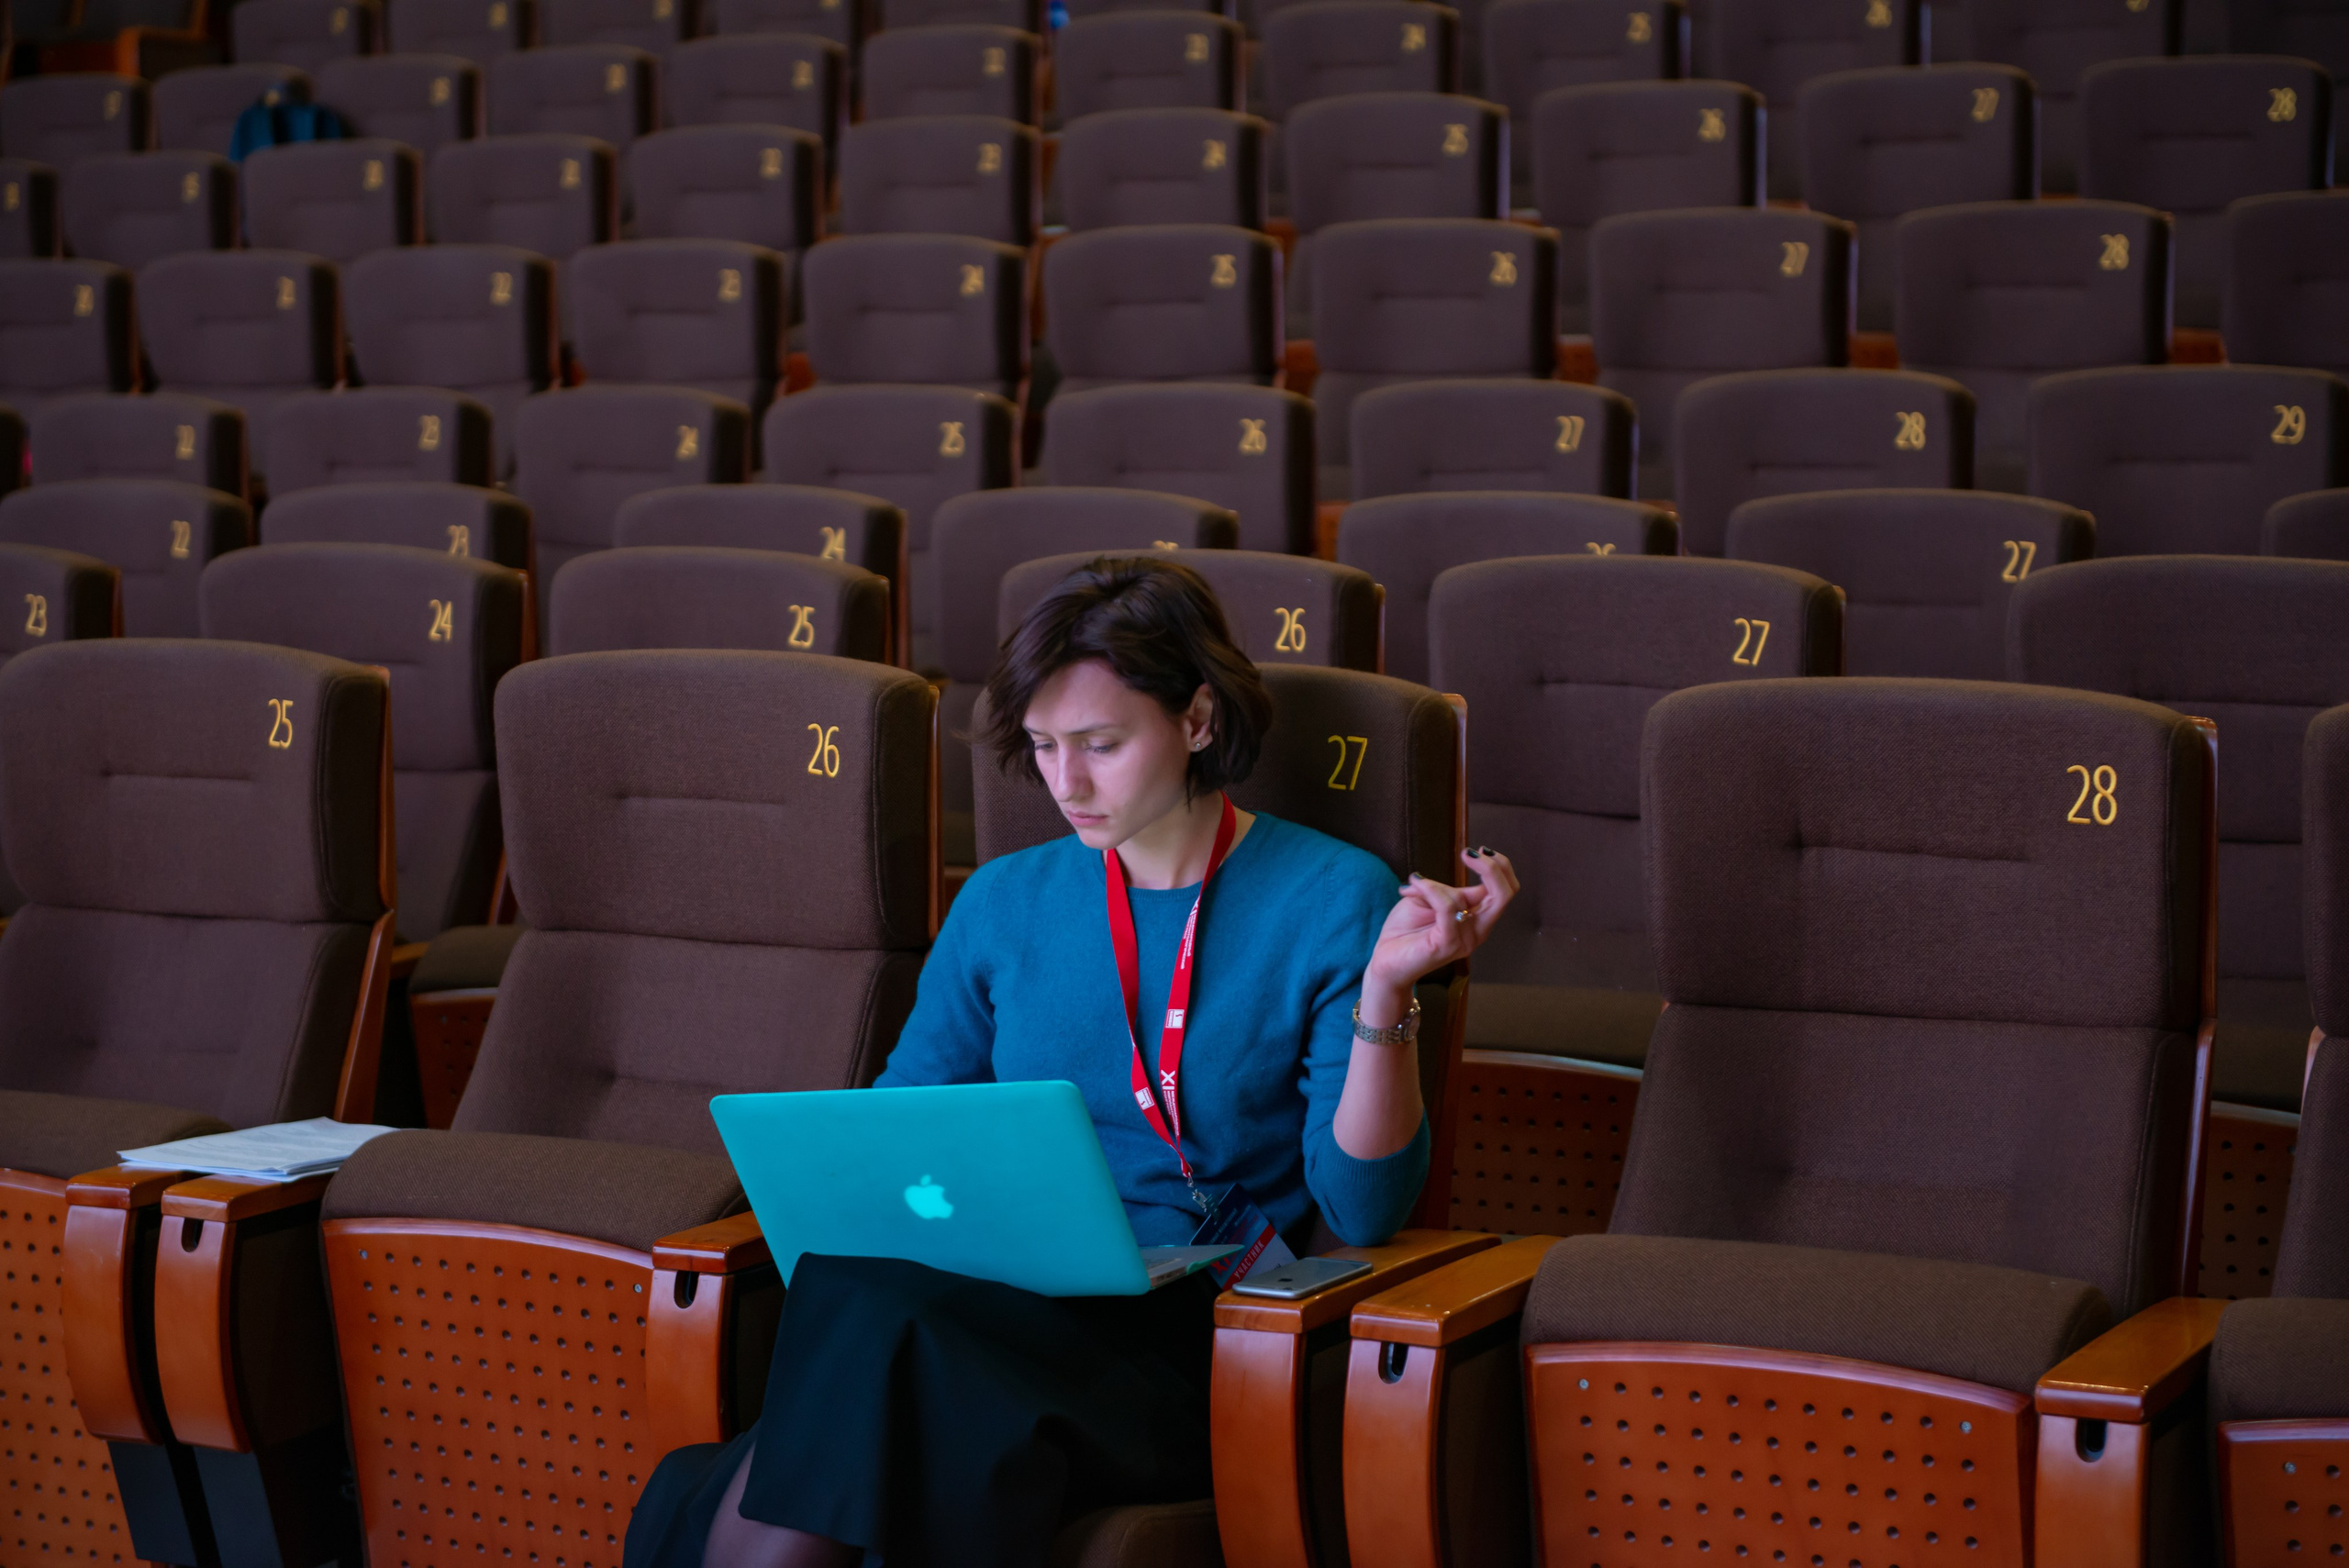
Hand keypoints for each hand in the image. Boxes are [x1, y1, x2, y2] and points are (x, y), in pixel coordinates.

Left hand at [1362, 848, 1518, 1001]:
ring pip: (1472, 897)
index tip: (1473, 851)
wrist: (1385, 960)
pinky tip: (1414, 885)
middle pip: (1505, 894)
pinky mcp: (1448, 944)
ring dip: (1440, 882)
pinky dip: (1432, 889)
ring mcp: (1465, 939)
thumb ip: (1445, 890)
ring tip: (1416, 883)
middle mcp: (1478, 930)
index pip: (1504, 889)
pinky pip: (1448, 907)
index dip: (1496, 864)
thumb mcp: (1427, 900)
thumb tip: (1450, 882)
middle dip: (1493, 867)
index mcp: (1477, 918)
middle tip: (1469, 853)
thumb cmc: (1406, 931)